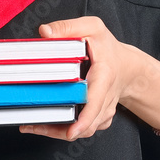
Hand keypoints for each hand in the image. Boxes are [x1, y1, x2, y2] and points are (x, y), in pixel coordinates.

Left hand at [18, 16, 159, 146]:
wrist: (128, 68)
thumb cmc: (109, 48)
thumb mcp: (93, 28)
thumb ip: (68, 28)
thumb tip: (45, 32)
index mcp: (104, 76)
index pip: (96, 102)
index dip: (84, 119)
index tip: (71, 130)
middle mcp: (105, 99)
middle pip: (86, 124)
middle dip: (58, 129)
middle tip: (31, 125)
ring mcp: (103, 112)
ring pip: (83, 131)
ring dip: (57, 132)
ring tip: (31, 126)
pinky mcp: (99, 119)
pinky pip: (83, 130)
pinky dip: (64, 130)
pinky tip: (45, 124)